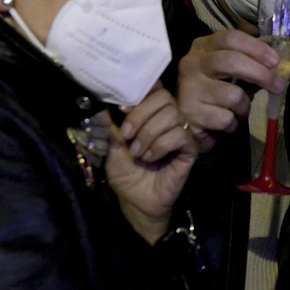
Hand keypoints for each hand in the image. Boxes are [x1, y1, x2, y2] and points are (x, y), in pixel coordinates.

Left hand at [104, 87, 197, 243]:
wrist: (136, 201)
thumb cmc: (126, 174)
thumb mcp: (112, 147)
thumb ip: (110, 125)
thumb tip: (100, 103)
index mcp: (151, 114)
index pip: (155, 88)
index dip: (142, 92)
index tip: (122, 108)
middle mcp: (169, 120)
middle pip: (164, 97)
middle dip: (141, 115)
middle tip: (127, 135)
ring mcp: (181, 134)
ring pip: (172, 115)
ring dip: (149, 133)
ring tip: (138, 153)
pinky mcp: (190, 150)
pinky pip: (180, 136)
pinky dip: (161, 145)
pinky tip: (151, 157)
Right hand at [176, 30, 289, 150]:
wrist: (188, 126)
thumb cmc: (217, 94)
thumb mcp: (239, 77)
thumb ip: (263, 69)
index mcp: (204, 47)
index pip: (229, 38)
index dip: (256, 48)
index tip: (275, 60)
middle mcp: (192, 63)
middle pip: (230, 61)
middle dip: (260, 73)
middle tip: (279, 86)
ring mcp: (189, 88)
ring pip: (232, 95)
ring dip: (244, 106)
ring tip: (238, 110)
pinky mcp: (190, 114)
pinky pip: (226, 118)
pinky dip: (233, 124)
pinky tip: (225, 123)